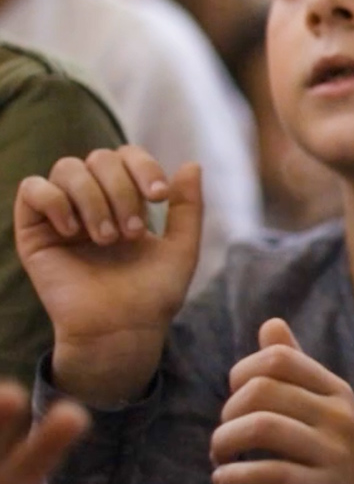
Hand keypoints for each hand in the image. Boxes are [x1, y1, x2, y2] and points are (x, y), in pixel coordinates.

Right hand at [15, 148, 201, 406]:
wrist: (122, 328)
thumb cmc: (153, 293)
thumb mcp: (182, 247)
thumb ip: (188, 206)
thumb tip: (191, 164)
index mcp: (124, 199)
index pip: (125, 155)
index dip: (143, 165)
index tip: (159, 197)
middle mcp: (91, 201)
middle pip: (98, 158)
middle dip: (121, 190)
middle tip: (132, 232)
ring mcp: (61, 214)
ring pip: (68, 168)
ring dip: (94, 199)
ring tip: (106, 238)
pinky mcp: (33, 231)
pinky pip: (32, 188)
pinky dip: (55, 200)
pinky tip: (73, 230)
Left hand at [210, 320, 353, 483]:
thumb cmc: (333, 462)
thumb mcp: (321, 411)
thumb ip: (295, 368)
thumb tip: (271, 323)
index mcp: (335, 390)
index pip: (278, 359)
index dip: (241, 374)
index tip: (234, 403)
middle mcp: (339, 415)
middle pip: (262, 390)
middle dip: (227, 414)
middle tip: (223, 439)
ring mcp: (334, 453)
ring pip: (262, 428)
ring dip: (224, 444)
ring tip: (220, 460)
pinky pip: (269, 474)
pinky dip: (235, 477)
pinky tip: (224, 482)